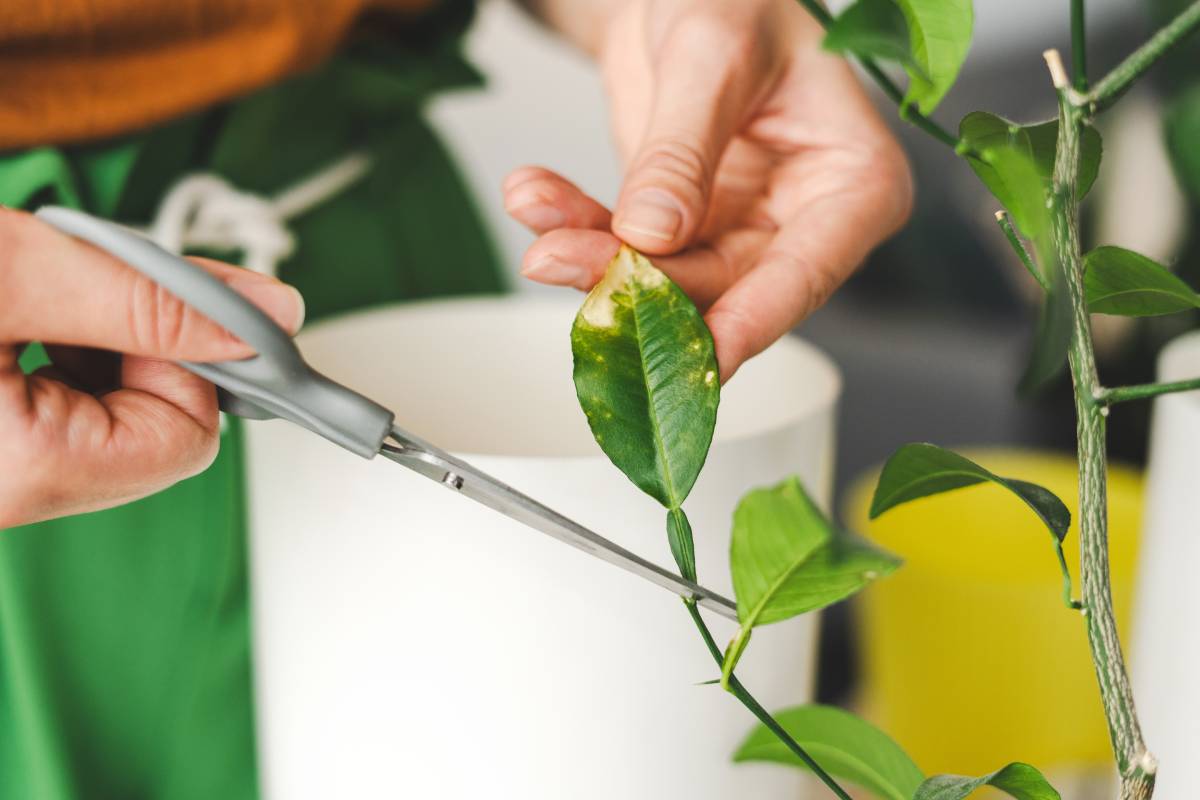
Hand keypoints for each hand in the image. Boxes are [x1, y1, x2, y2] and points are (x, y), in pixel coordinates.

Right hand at [0, 208, 304, 526]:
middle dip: (144, 345)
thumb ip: (149, 303)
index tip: (174, 299)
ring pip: (113, 411)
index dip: (193, 359)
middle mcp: (10, 492)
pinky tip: (26, 317)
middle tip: (89, 284)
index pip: (191, 439)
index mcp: (25, 471)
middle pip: (156, 426)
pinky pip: (65, 407)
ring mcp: (0, 472)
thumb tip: (270, 315)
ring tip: (39, 298)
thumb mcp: (17, 273)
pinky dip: (65, 351)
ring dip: (102, 342)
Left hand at [505, 0, 912, 378]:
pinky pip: (630, 249)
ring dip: (592, 254)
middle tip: (557, 259)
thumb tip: (652, 236)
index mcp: (853, 182)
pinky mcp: (687, 228)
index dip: (751, 321)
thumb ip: (681, 149)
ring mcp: (742, 231)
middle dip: (637, 280)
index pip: (807, 271)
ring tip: (534, 214)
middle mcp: (803, 222)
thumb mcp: (710, 54)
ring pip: (666, 278)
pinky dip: (577, 227)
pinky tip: (534, 197)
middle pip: (722, 285)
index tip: (702, 360)